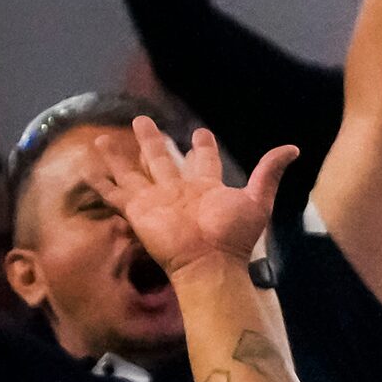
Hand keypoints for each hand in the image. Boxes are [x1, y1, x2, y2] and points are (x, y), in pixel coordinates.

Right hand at [87, 118, 297, 278]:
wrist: (210, 261)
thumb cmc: (234, 234)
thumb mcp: (258, 199)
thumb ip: (270, 172)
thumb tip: (293, 148)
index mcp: (206, 187)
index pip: (203, 159)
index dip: (202, 145)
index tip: (200, 132)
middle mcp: (178, 191)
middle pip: (161, 159)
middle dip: (153, 140)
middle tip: (142, 120)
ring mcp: (156, 200)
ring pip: (132, 172)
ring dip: (118, 157)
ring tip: (102, 139)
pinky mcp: (138, 211)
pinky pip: (115, 195)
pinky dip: (101, 183)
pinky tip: (88, 171)